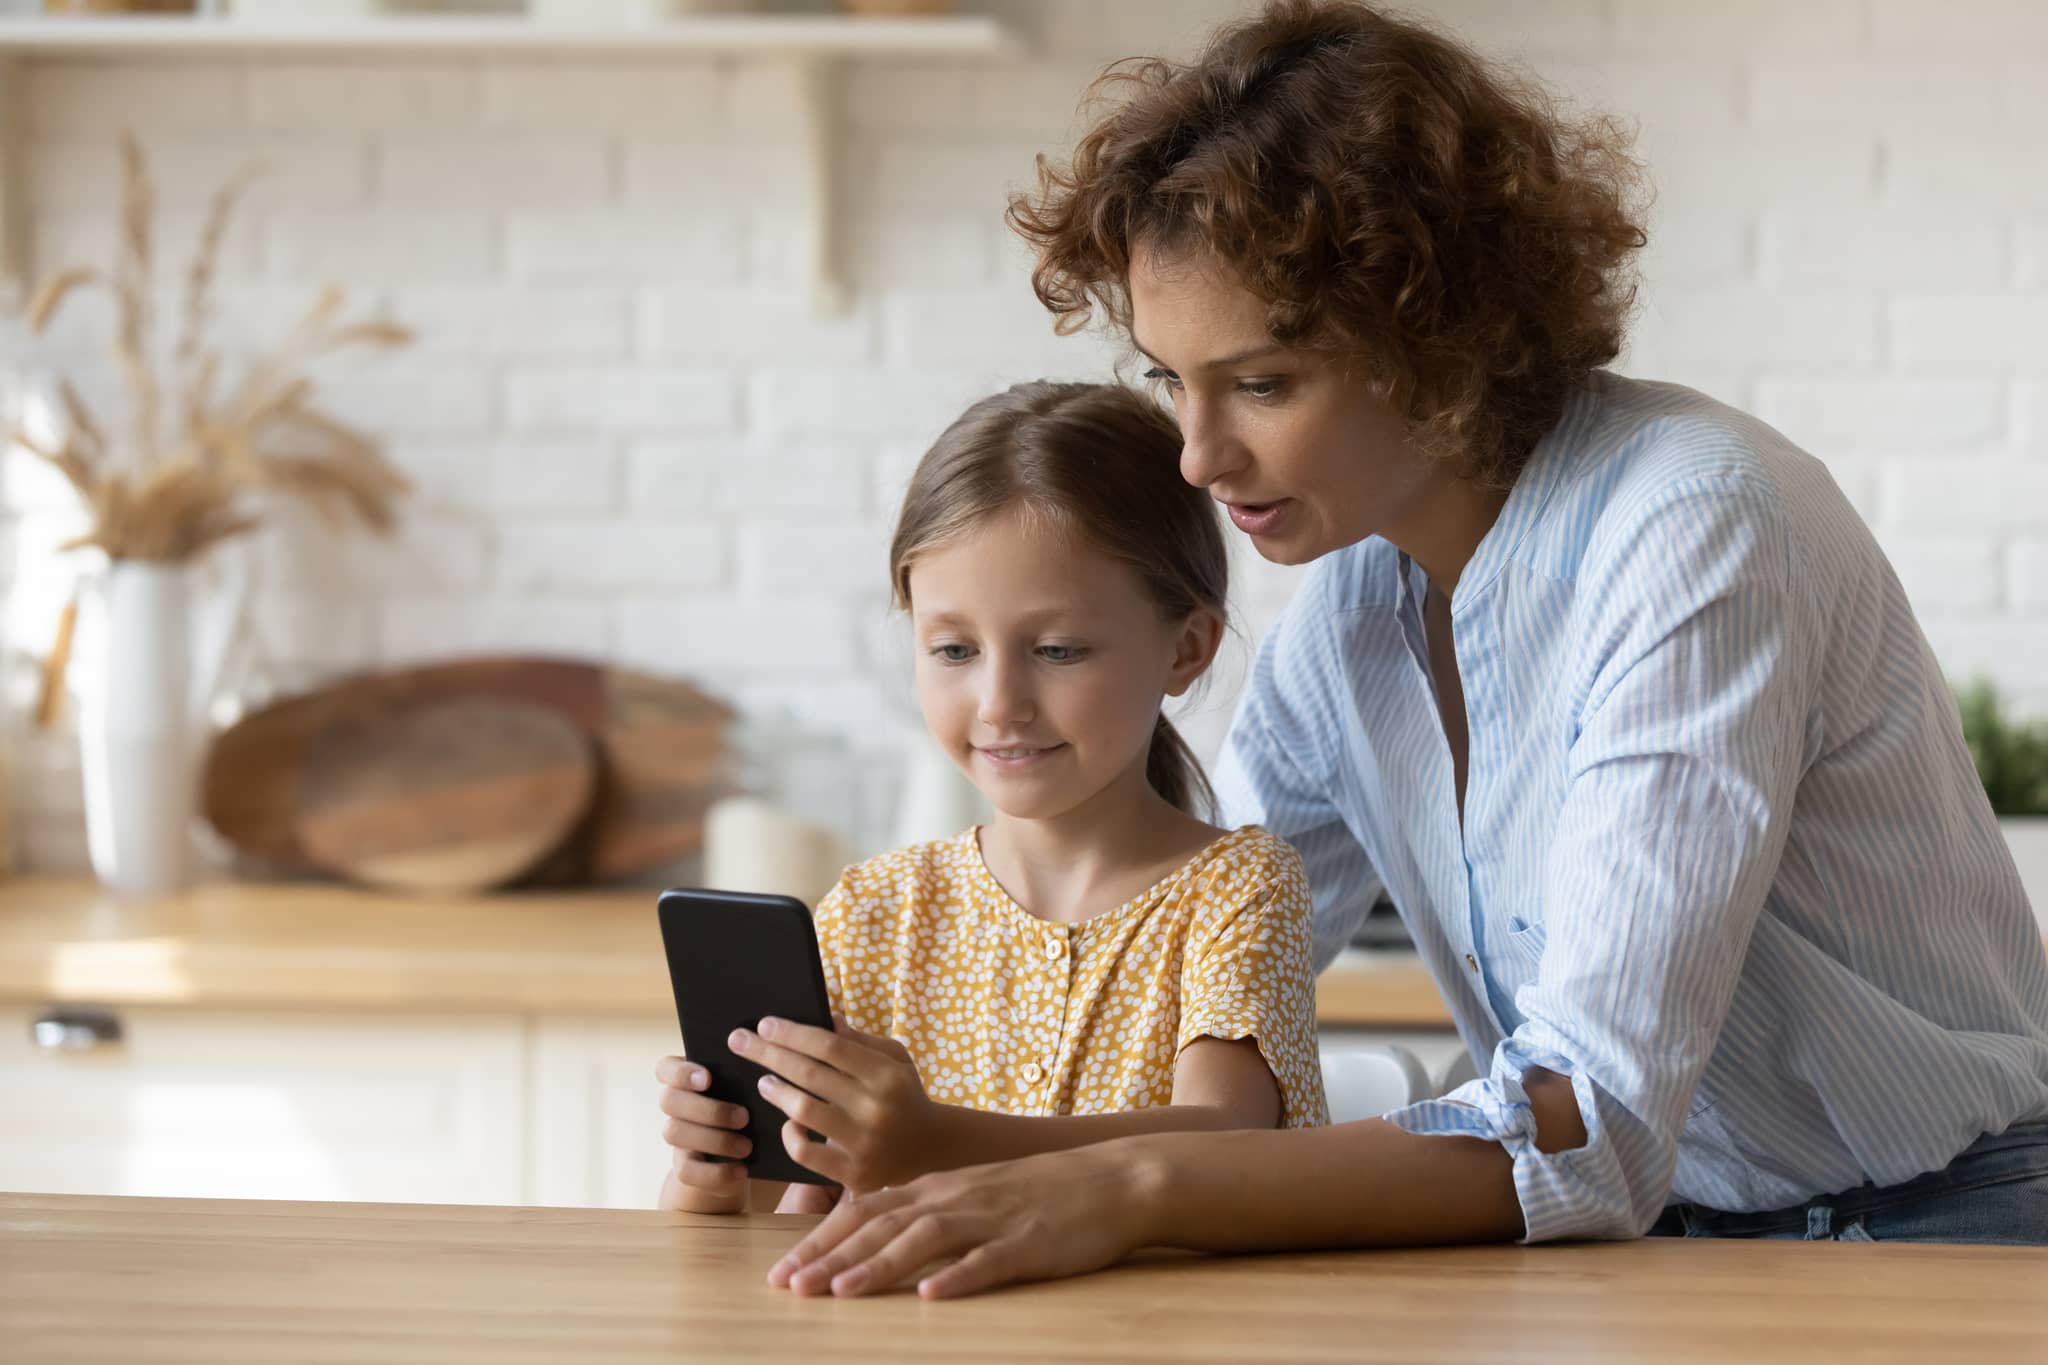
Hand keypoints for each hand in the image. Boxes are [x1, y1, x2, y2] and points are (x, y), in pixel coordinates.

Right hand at [653, 1053, 751, 1212]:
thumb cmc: (752, 1106)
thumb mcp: (752, 1091)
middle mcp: (675, 1104)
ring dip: (715, 1140)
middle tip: (744, 1117)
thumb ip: (748, 1078)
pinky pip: (685, 1171)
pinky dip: (716, 1172)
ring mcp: (677, 1135)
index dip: (681, 1072)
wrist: (747, 1153)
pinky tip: (742, 1171)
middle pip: (669, 1100)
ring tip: (748, 1146)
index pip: (666, 1068)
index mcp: (687, 1077)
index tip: (708, 1078)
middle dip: (708, 1109)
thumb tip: (762, 1075)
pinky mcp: (684, 1165)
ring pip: (673, 1133)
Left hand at [729, 1015, 950, 1193]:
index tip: (765, 1023)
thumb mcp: (896, 1061)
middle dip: (768, 1053)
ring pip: (803, 1110)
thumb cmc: (905, 1096)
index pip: (830, 1046)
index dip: (793, 1033)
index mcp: (887, 1075)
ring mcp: (863, 1143)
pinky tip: (785, 1123)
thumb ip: (861, 1041)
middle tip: (739, 1040)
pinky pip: (805, 1152)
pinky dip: (789, 1135)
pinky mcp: (852, 1173)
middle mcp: (875, 1108)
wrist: (931, 1151)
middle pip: (809, 1073)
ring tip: (763, 1081)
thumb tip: (825, 1019)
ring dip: (776, 1091)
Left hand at [766, 1141, 1155, 1298]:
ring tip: (840, 1292)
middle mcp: (953, 1198)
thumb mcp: (970, 1193)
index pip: (863, 1211)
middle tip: (788, 1288)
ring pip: (924, 1239)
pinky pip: (989, 1261)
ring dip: (878, 1266)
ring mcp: (990, 1219)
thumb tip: (869, 1238)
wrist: (1109, 1180)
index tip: (780, 1272)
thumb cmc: (1035, 1192)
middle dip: (831, 1257)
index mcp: (935, 1187)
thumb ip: (923, 1211)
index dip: (819, 1241)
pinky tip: (932, 1296)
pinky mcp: (1027, 1242)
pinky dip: (958, 1277)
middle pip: (880, 1225)